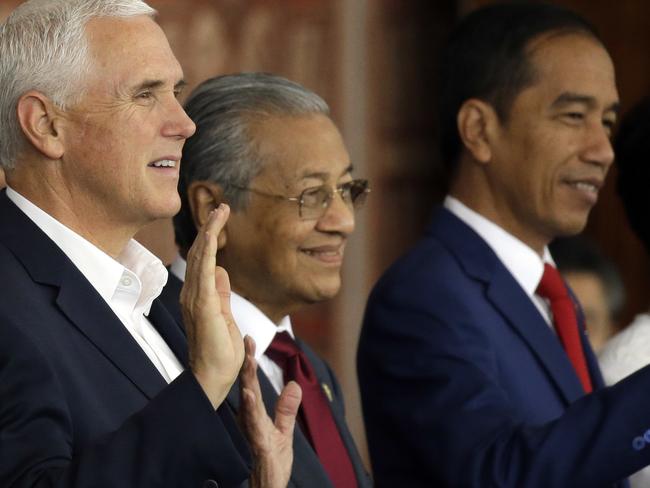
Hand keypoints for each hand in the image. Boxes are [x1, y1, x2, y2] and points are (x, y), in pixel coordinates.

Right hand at [180, 204, 242, 407]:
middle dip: (211, 228)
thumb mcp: (226, 316)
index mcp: (200, 296)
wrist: (213, 378)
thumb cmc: (220, 352)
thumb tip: (222, 271)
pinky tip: (212, 233)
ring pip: (201, 257)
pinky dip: (208, 249)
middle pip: (201, 254)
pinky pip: (204, 270)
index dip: (211, 239)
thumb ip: (222, 294)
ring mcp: (195, 298)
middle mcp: (193, 294)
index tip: (221, 218)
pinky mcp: (202, 305)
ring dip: (210, 232)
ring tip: (219, 210)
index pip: (205, 261)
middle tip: (222, 206)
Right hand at [240, 336, 301, 487]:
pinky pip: (254, 423)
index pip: (252, 384)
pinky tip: (248, 394)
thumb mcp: (284, 432)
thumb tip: (293, 385)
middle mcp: (251, 420)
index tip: (249, 340)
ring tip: (247, 362)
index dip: (250, 362)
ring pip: (249, 402)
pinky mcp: (260, 443)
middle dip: (247, 363)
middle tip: (247, 340)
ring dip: (248, 380)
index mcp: (255, 415)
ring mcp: (254, 431)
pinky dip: (250, 407)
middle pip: (248, 387)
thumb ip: (286, 409)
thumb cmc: (272, 462)